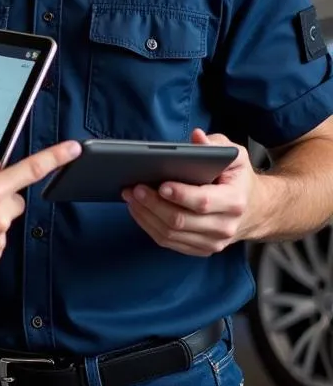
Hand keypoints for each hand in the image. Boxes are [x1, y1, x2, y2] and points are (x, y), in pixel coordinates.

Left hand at [122, 129, 259, 255]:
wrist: (254, 209)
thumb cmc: (237, 178)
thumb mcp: (234, 155)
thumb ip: (216, 144)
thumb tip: (197, 137)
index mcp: (234, 201)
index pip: (202, 202)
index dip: (179, 194)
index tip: (160, 185)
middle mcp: (225, 226)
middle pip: (181, 220)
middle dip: (153, 203)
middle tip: (134, 188)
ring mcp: (213, 242)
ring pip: (171, 234)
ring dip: (146, 215)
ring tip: (130, 196)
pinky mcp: (201, 249)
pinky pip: (169, 242)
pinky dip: (149, 226)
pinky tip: (138, 210)